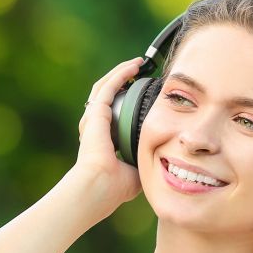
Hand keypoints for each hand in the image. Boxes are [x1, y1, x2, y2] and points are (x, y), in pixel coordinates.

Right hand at [70, 57, 145, 211]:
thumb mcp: (135, 172)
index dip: (124, 103)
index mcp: (101, 141)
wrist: (99, 187)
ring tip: (137, 64)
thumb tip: (159, 159)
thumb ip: (144, 162)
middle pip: (105, 96)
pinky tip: (134, 66)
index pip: (111, 115)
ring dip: (120, 73)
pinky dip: (121, 74)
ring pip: (104, 86)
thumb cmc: (114, 187)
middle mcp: (94, 127)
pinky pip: (108, 86)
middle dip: (121, 82)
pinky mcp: (96, 113)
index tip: (141, 96)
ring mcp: (93, 119)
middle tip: (138, 73)